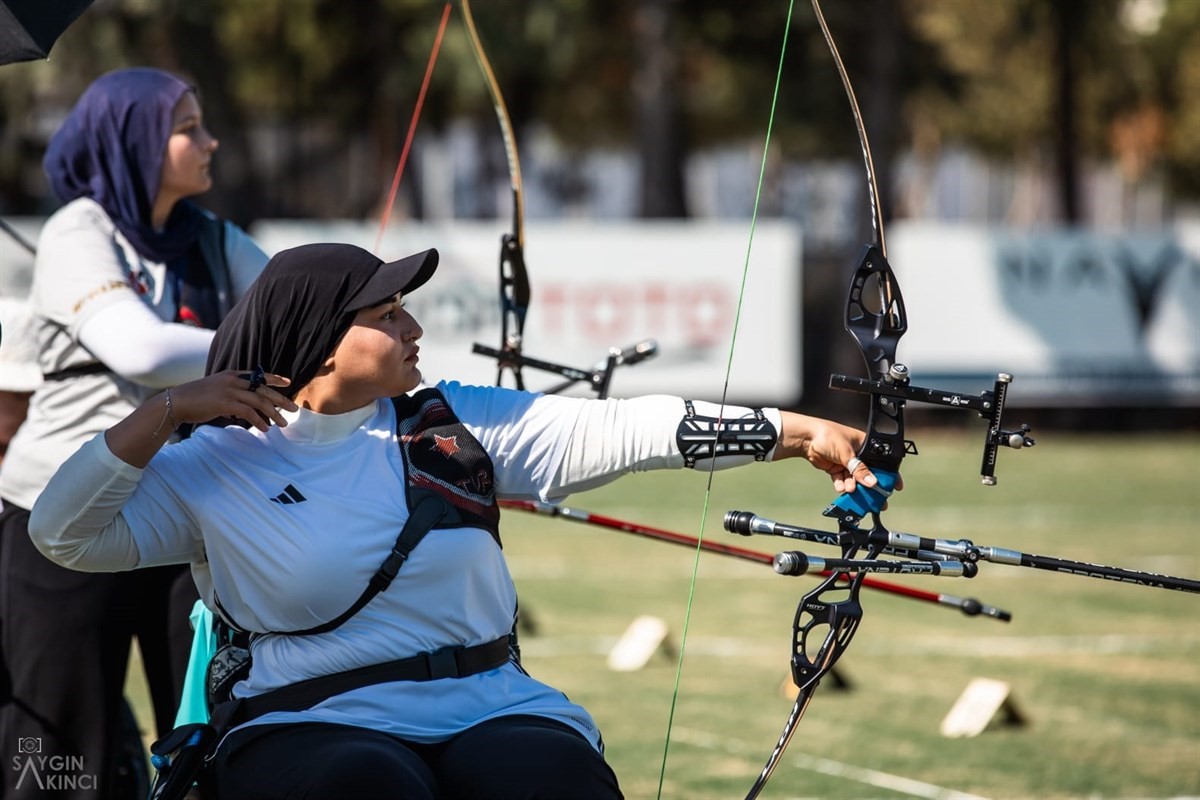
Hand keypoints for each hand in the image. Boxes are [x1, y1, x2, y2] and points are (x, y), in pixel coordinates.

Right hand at [170, 369, 296, 431]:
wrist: (176, 402)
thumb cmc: (195, 400)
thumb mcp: (215, 390)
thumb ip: (231, 396)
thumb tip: (243, 410)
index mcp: (231, 375)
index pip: (258, 375)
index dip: (274, 378)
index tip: (287, 383)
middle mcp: (233, 380)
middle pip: (263, 388)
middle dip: (280, 399)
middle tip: (294, 408)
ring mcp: (229, 390)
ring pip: (259, 401)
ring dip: (273, 414)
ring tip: (283, 424)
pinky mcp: (225, 403)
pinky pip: (248, 412)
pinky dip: (259, 421)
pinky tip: (265, 429)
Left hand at [778, 412, 902, 496]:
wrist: (806, 438)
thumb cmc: (828, 436)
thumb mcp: (847, 453)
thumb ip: (859, 469)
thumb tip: (872, 482)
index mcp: (866, 445)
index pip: (882, 461)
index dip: (889, 474)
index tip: (895, 487)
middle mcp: (858, 454)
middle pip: (868, 473)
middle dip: (871, 486)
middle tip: (876, 500)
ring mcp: (847, 462)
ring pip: (854, 479)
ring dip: (853, 486)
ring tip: (851, 490)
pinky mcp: (836, 468)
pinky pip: (842, 480)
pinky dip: (842, 484)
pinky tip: (840, 487)